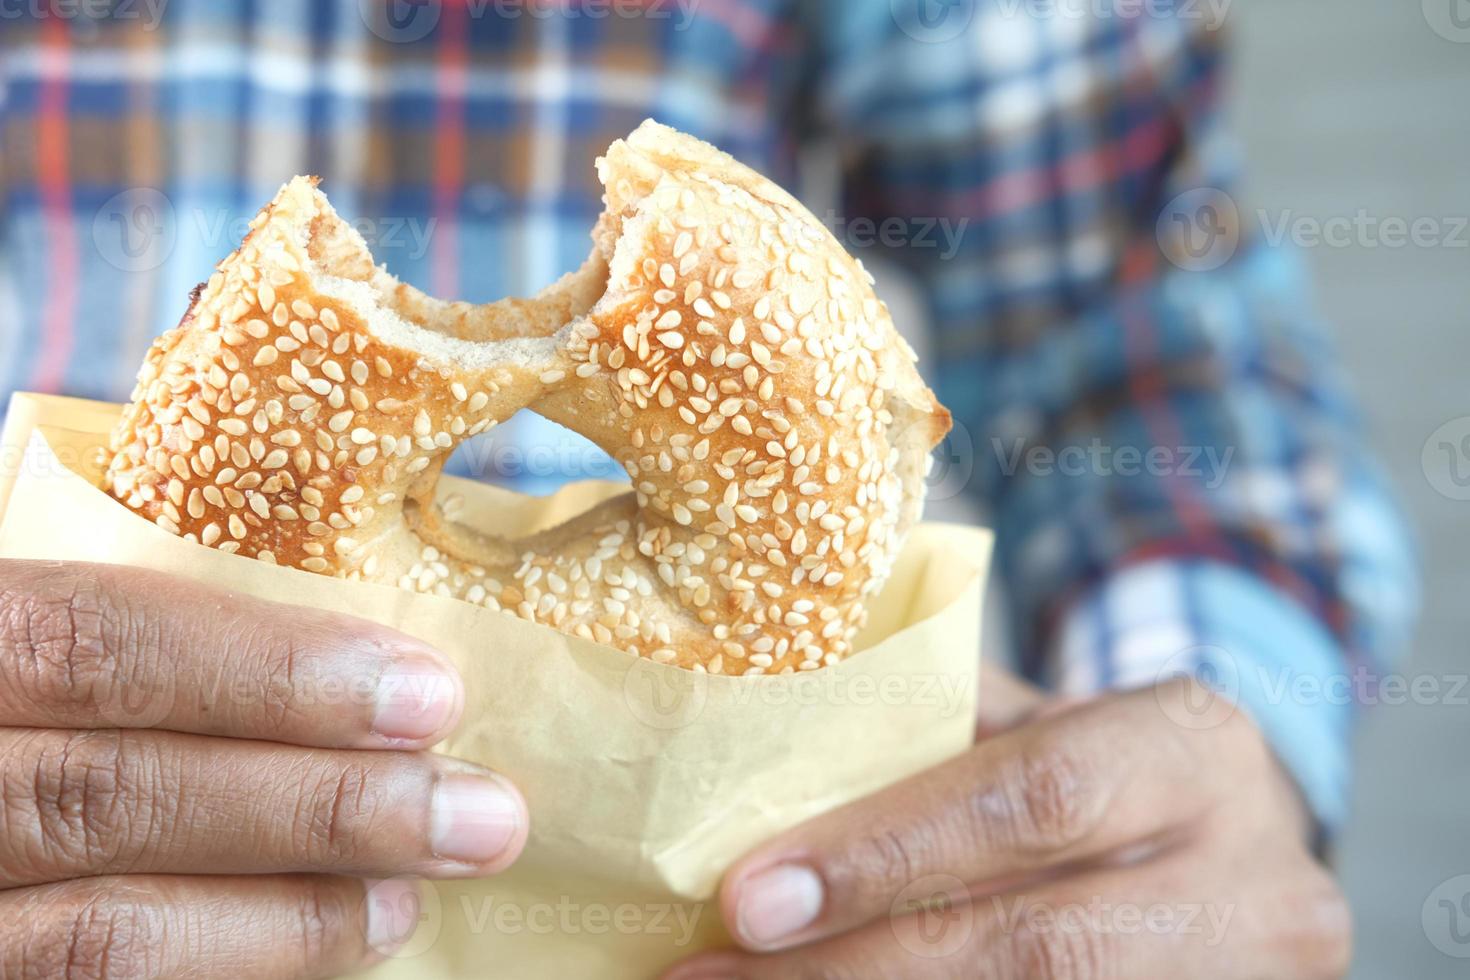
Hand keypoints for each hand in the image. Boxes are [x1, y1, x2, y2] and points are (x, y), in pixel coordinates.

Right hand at [0, 560, 528, 978]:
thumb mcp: (21, 622)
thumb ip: (119, 634)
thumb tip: (335, 656)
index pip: (102, 646)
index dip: (272, 672)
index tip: (426, 691)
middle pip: (116, 798)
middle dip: (319, 809)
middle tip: (482, 814)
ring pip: (94, 932)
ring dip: (280, 920)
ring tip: (408, 902)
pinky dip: (208, 978)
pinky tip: (307, 958)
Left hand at [664, 677, 1349, 978]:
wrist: (1240, 857)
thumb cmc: (1107, 772)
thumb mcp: (1049, 725)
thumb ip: (937, 732)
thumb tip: (761, 754)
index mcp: (1193, 749)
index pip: (1033, 799)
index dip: (886, 853)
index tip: (749, 897)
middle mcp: (1253, 877)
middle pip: (1037, 945)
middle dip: (859, 966)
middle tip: (717, 974)